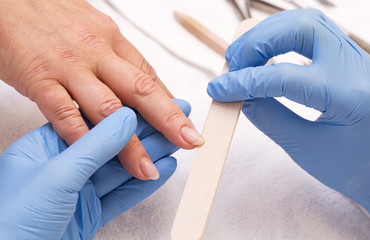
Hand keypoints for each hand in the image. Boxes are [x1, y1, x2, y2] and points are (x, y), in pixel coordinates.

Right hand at [0, 0, 202, 179]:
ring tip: (146, 167)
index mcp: (112, 41)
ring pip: (107, 108)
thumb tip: (147, 85)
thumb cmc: (50, 15)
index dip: (171, 105)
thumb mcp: (94, 30)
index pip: (150, 77)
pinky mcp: (39, 79)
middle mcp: (97, 53)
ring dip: (129, 143)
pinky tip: (96, 158)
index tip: (187, 126)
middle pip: (141, 90)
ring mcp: (69, 67)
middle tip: (190, 142)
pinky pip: (64, 113)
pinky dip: (82, 138)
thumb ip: (119, 60)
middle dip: (169, 120)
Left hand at [0, 99, 189, 238]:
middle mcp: (65, 165)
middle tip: (178, 122)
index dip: (132, 112)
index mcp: (48, 146)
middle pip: (116, 144)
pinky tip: (161, 171)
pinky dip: (144, 184)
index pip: (98, 121)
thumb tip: (127, 118)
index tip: (156, 104)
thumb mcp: (57, 175)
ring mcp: (79, 190)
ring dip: (152, 157)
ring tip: (177, 143)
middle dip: (150, 133)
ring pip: (123, 169)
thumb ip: (95, 146)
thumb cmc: (13, 220)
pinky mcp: (89, 212)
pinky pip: (122, 194)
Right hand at [208, 9, 369, 212]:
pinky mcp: (346, 57)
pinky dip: (281, 36)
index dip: (243, 82)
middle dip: (257, 42)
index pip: (283, 77)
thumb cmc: (353, 166)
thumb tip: (239, 94)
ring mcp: (353, 58)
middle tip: (233, 64)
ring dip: (268, 33)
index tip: (218, 89)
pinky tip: (266, 54)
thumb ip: (269, 118)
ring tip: (244, 57)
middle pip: (301, 28)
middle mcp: (355, 68)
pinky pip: (311, 32)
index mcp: (348, 97)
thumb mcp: (306, 149)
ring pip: (306, 22)